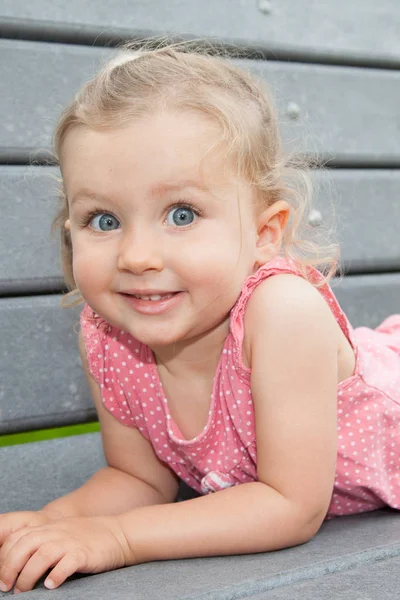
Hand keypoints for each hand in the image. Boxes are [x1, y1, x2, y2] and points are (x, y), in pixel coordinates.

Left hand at [0, 515, 130, 592]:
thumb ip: (38, 541)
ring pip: (42, 555)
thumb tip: (12, 562)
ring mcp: (71, 542)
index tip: (1, 578)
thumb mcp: (58, 533)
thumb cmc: (84, 538)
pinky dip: (56, 575)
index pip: (17, 538)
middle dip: (10, 568)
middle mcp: (56, 533)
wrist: (116, 534)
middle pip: (25, 546)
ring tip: (24, 591)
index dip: (4, 557)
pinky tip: (51, 585)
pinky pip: (67, 563)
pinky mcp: (84, 553)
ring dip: (28, 575)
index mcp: (47, 528)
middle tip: (7, 587)